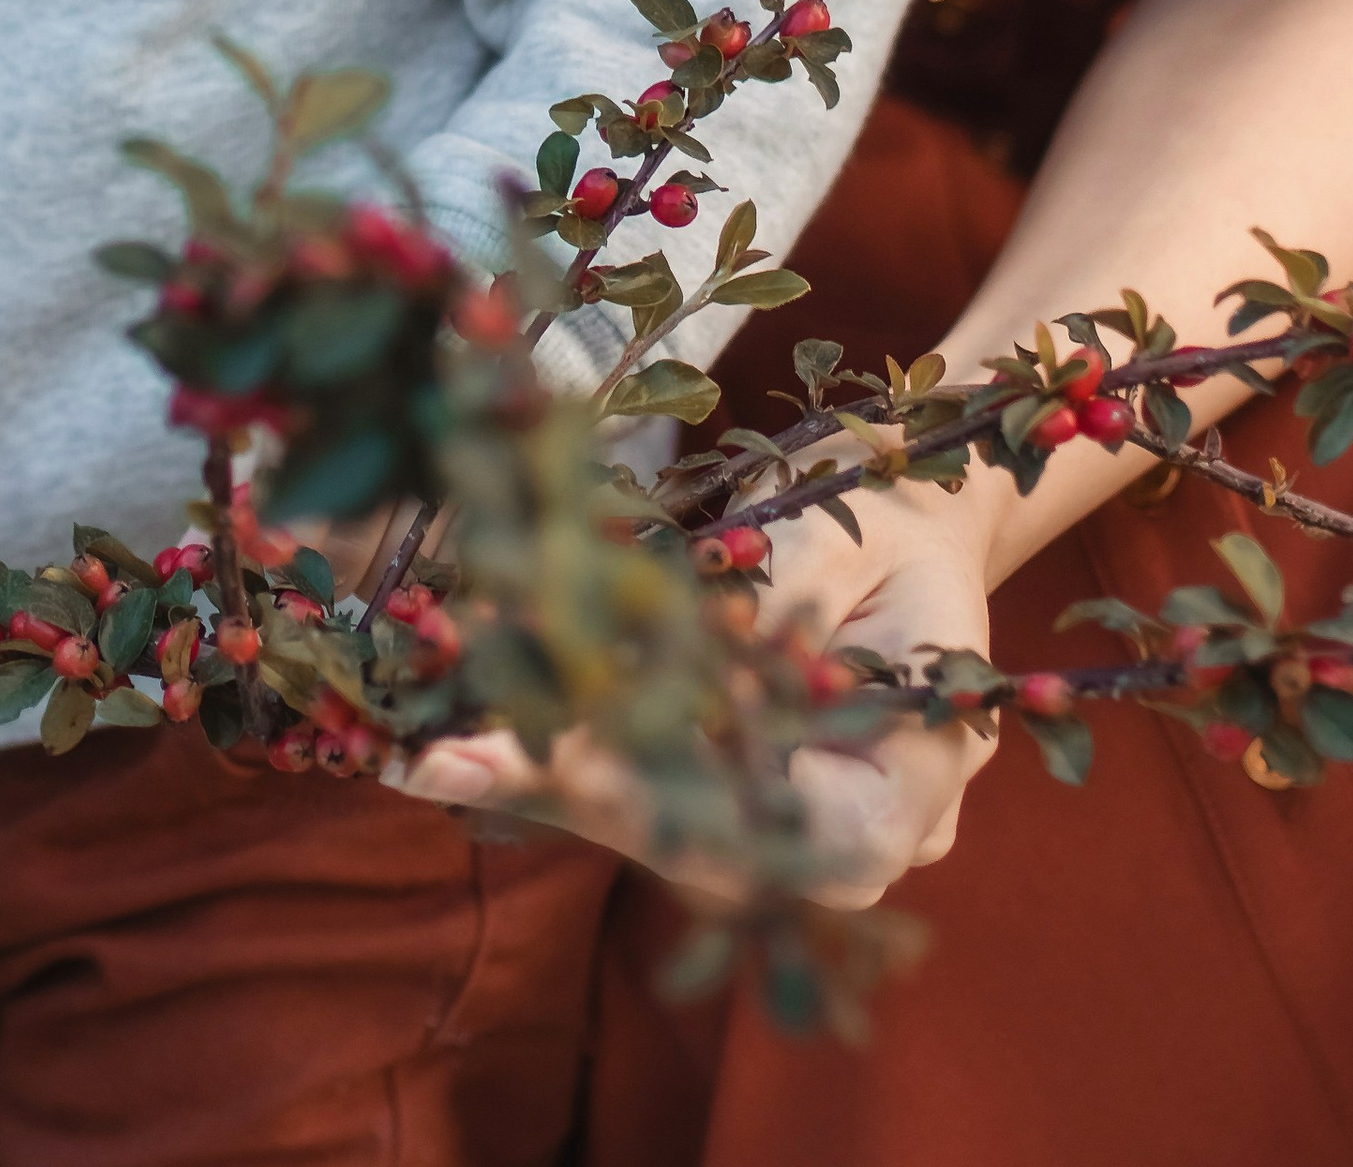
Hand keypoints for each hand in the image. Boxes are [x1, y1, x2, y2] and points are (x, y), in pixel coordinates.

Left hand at [396, 481, 998, 911]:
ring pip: (666, 827)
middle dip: (577, 800)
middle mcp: (863, 828)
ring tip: (429, 758)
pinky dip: (559, 761)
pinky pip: (650, 789)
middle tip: (448, 764)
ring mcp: (798, 818)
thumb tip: (701, 630)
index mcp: (922, 774)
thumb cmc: (892, 505)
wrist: (916, 512)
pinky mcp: (738, 786)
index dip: (696, 814)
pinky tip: (458, 744)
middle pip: (715, 848)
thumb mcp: (847, 524)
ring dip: (547, 788)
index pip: (811, 835)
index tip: (581, 767)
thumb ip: (787, 588)